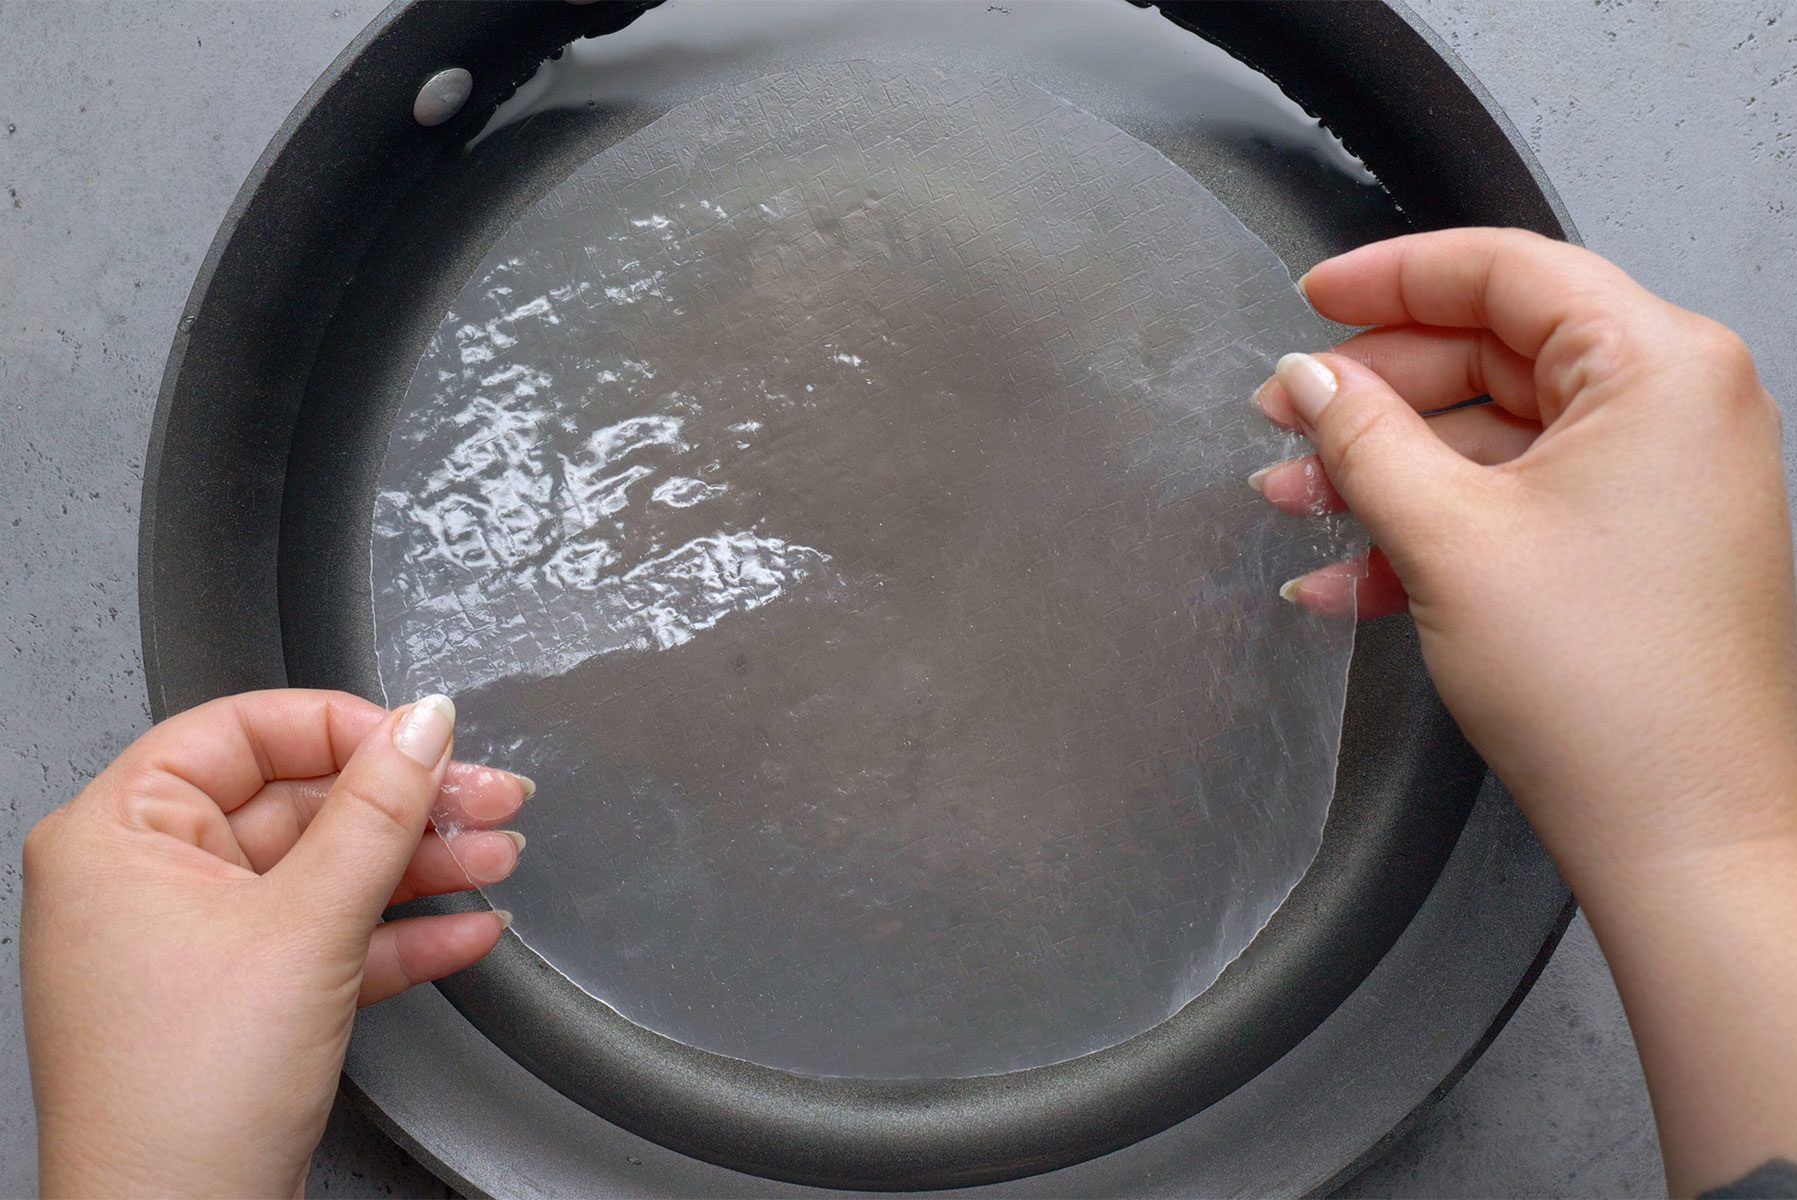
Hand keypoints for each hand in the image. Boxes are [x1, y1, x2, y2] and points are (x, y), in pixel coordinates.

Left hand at [22, 689, 529, 1197]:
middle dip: (405, 807)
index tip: (425, 741)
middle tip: (486, 797)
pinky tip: (466, 926)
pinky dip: (397, 932)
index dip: (345, 728)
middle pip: (298, 800)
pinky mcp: (240, 995)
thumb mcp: (306, 927)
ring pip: (323, 870)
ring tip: (495, 856)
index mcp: (118, 834)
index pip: (243, 730)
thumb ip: (376, 814)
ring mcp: (193, 939)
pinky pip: (327, 935)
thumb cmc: (182, 1098)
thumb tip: (424, 724)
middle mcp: (144, 877)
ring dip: (418, 867)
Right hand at [1252, 227, 1796, 1194]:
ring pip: (1496, 432)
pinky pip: (1520, 499)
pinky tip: (1347, 574)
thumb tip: (1310, 379)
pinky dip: (1435, 525)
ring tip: (1294, 502)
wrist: (1685, 834)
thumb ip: (1365, 438)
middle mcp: (1677, 406)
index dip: (1392, 277)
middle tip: (1285, 418)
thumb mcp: (1447, 538)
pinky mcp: (1640, 541)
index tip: (1312, 299)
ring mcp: (1663, 477)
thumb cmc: (1606, 688)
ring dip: (1389, 468)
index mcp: (1658, 367)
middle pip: (1495, 351)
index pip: (1505, 271)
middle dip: (1376, 393)